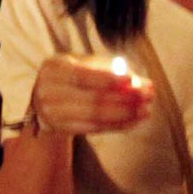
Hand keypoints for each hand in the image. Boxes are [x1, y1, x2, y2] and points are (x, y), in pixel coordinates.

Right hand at [29, 54, 154, 135]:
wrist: (44, 101)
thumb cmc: (71, 78)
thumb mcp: (83, 65)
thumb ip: (108, 69)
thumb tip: (138, 81)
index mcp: (55, 68)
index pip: (84, 75)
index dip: (109, 79)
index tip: (133, 79)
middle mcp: (49, 91)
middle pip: (92, 98)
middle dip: (125, 99)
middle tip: (148, 96)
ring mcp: (54, 113)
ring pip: (96, 116)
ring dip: (126, 114)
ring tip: (146, 110)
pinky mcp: (63, 128)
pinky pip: (96, 128)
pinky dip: (118, 125)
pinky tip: (135, 121)